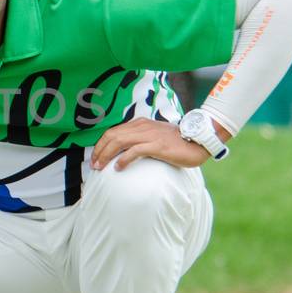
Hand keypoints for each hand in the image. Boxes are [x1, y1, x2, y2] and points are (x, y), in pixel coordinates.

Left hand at [90, 117, 213, 171]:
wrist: (198, 141)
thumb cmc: (176, 142)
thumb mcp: (154, 138)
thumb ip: (140, 140)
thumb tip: (124, 153)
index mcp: (140, 124)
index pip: (113, 132)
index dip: (101, 145)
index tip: (95, 158)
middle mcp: (142, 127)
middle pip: (112, 136)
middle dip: (99, 151)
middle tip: (94, 165)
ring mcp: (149, 135)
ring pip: (119, 142)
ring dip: (107, 155)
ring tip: (101, 167)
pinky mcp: (157, 145)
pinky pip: (135, 151)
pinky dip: (124, 159)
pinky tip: (118, 168)